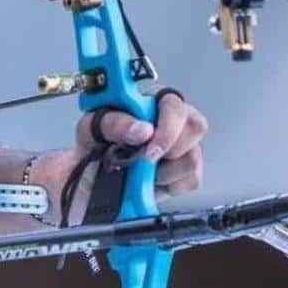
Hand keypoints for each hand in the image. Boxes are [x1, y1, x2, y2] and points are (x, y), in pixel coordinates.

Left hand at [74, 91, 207, 199]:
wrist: (91, 178)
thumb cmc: (95, 146)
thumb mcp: (91, 129)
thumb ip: (114, 124)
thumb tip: (142, 129)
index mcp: (152, 101)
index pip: (173, 104)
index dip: (167, 126)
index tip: (148, 145)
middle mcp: (174, 120)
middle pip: (195, 127)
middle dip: (169, 150)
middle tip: (144, 161)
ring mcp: (185, 146)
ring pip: (192, 159)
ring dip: (163, 172)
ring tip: (142, 172)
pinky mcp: (187, 172)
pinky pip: (191, 181)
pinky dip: (168, 186)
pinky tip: (152, 181)